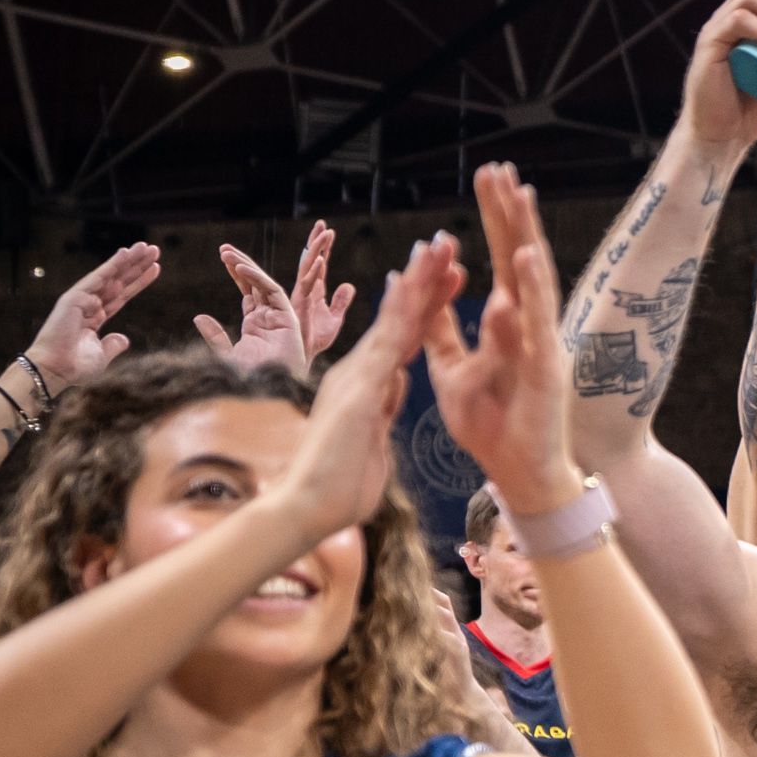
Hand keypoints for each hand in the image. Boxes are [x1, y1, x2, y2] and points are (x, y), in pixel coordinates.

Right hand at [24, 241, 160, 391]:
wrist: (55, 369)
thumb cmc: (74, 365)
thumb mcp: (101, 355)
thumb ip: (113, 345)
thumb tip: (123, 338)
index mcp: (95, 317)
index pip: (122, 295)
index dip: (138, 281)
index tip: (155, 268)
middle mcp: (89, 305)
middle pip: (118, 281)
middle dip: (136, 265)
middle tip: (154, 249)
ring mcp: (81, 300)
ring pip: (110, 275)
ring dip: (128, 260)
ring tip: (146, 247)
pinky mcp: (73, 298)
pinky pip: (97, 279)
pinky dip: (111, 266)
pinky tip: (125, 253)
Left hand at [195, 226, 356, 376]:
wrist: (267, 391)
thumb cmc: (249, 379)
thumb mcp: (225, 354)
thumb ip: (214, 336)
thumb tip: (199, 317)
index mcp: (256, 325)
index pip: (247, 292)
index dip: (236, 274)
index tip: (222, 258)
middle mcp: (270, 318)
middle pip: (256, 284)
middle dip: (241, 265)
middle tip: (224, 248)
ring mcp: (280, 317)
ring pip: (264, 284)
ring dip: (247, 267)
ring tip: (228, 254)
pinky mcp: (288, 318)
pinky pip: (273, 292)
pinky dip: (257, 279)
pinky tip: (241, 269)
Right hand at [266, 239, 463, 548]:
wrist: (305, 513)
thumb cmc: (338, 487)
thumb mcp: (374, 440)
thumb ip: (383, 409)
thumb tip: (395, 387)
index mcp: (371, 386)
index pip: (407, 338)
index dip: (429, 307)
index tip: (451, 278)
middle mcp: (362, 373)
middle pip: (402, 319)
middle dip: (426, 281)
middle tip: (448, 243)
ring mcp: (359, 377)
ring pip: (395, 320)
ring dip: (419, 282)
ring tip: (440, 245)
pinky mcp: (360, 389)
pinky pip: (387, 344)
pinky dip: (403, 312)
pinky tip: (417, 283)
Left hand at [426, 167, 581, 510]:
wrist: (518, 475)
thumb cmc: (494, 426)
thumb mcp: (453, 370)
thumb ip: (442, 330)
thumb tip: (423, 291)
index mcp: (508, 325)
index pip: (501, 261)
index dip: (494, 221)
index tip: (487, 179)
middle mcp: (530, 326)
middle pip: (518, 258)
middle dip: (508, 213)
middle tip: (498, 168)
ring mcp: (541, 344)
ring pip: (533, 280)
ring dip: (525, 236)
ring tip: (517, 194)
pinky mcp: (544, 369)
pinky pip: (537, 323)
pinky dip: (532, 289)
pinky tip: (525, 256)